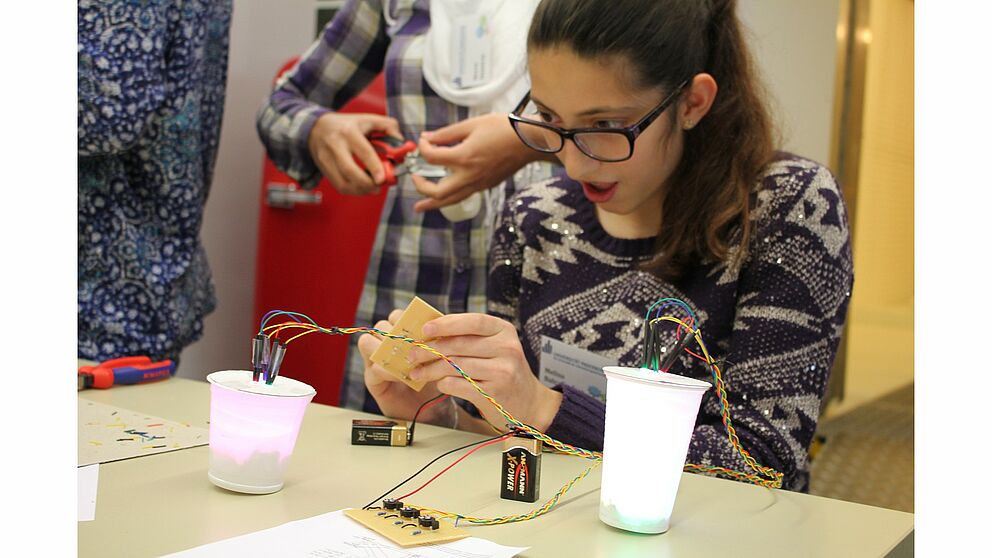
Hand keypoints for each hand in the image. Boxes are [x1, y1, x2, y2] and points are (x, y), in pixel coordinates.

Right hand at [307, 112, 402, 195]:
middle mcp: (336, 145)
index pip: (363, 151)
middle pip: (349, 170)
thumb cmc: (347, 124)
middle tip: (378, 186)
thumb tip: (401, 142)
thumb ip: (389, 127)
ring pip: (342, 182)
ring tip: (372, 188)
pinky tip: (362, 188)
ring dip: (360, 190)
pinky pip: (338, 185)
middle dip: (366, 183)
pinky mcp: (323, 169)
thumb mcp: (368, 119)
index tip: (382, 179)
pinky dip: (352, 190)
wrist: (317, 127)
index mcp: (349, 131)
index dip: (374, 167)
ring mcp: (327, 158)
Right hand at [357, 310, 448, 422]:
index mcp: (401, 335)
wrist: (434, 409)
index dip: (405, 318)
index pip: (396, 316)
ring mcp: (376, 362)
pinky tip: (403, 376)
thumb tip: (437, 324)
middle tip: (412, 343)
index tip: (420, 326)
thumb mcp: (439, 357)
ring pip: (367, 343)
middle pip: (381, 326)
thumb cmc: (437, 380)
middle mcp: (386, 346)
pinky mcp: (372, 380)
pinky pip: (373, 368)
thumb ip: (434, 340)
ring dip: (386, 349)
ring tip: (406, 360)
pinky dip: (388, 371)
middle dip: (395, 332)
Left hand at [406, 313, 562, 431]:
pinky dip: (444, 384)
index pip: (473, 321)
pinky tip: (439, 384)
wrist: (528, 403)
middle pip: (459, 345)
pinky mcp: (495, 392)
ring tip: (417, 373)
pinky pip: (459, 385)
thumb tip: (427, 329)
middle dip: (430, 349)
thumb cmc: (502, 371)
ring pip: (456, 366)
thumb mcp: (494, 347)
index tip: (425, 329)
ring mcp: (502, 371)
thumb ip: (468, 337)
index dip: (447, 324)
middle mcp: (506, 348)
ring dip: (431, 369)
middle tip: (411, 354)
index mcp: (504, 330)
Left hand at [411, 112, 539, 212]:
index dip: (423, 148)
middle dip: (422, 187)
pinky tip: (445, 193)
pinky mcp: (486, 185)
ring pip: (451, 200)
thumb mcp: (472, 124)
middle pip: (438, 192)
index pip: (432, 158)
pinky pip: (464, 195)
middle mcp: (470, 175)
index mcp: (464, 157)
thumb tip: (427, 138)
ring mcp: (479, 183)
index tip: (424, 141)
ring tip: (419, 207)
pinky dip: (450, 197)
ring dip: (433, 204)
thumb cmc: (503, 128)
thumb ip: (447, 133)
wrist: (529, 141)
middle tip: (414, 179)